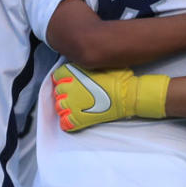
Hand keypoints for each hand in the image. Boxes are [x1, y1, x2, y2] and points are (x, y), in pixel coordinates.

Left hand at [52, 63, 168, 131]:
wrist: (127, 95)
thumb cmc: (119, 79)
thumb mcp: (102, 64)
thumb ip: (89, 65)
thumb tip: (87, 66)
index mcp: (73, 73)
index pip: (57, 75)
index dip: (63, 79)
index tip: (69, 82)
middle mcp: (69, 88)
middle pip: (58, 91)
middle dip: (65, 94)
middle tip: (76, 95)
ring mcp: (72, 104)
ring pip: (59, 107)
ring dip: (65, 107)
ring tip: (75, 107)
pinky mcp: (78, 118)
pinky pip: (65, 122)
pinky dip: (67, 122)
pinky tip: (75, 119)